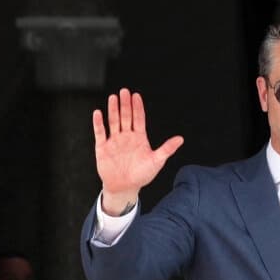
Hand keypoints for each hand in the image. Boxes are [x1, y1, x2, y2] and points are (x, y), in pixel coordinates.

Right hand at [92, 88, 183, 214]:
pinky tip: (98, 113)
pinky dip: (99, 123)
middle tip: (124, 91)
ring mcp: (114, 141)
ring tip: (113, 98)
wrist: (124, 187)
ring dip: (113, 110)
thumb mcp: (157, 161)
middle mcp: (127, 137)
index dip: (138, 108)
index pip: (139, 119)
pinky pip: (100, 133)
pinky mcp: (103, 147)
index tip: (136, 95)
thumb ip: (167, 149)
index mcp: (140, 138)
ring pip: (113, 122)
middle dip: (125, 104)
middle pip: (126, 117)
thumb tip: (181, 139)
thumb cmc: (141, 175)